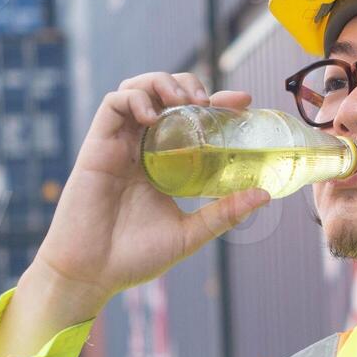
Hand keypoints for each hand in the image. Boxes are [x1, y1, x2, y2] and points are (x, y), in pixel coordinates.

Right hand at [0, 73, 269, 356]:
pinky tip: (153, 116)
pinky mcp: (96, 146)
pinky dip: (135, 98)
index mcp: (163, 164)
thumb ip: (223, 214)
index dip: (217, 102)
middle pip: (163, 95)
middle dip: (187, 84)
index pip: (191, 120)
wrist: (91, 274)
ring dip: (162, 83)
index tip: (243, 100)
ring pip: (137, 89)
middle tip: (208, 101)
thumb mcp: (189, 233)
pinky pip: (113, 105)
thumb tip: (264, 195)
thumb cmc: (134, 258)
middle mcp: (141, 148)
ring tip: (184, 100)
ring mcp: (118, 145)